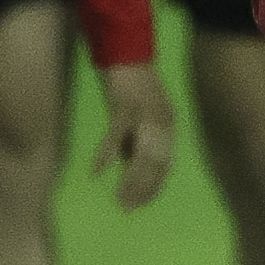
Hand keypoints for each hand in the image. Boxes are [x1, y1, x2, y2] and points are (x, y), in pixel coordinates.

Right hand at [92, 60, 176, 210]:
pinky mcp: (125, 107)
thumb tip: (130, 167)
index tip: (141, 205)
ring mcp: (145, 115)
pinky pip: (116, 136)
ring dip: (131, 179)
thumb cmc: (134, 88)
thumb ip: (136, 141)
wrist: (129, 55)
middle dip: (143, 189)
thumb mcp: (142, 117)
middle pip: (157, 164)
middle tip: (128, 209)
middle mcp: (163, 123)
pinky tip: (96, 171)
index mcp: (168, 127)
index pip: (165, 164)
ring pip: (143, 155)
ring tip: (120, 198)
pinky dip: (106, 155)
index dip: (154, 186)